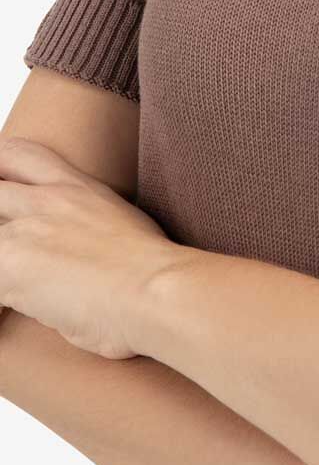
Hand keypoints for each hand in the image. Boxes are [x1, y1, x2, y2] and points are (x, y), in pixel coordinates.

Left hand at [0, 137, 184, 360]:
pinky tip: (11, 309)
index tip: (3, 189)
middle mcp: (49, 200)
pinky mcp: (11, 264)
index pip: (21, 154)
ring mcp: (27, 229)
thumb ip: (95, 227)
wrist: (157, 290)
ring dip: (1, 258)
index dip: (1, 168)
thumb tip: (88, 252)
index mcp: (77, 188)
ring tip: (14, 280)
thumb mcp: (126, 227)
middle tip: (10, 245)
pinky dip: (0, 298)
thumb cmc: (153, 273)